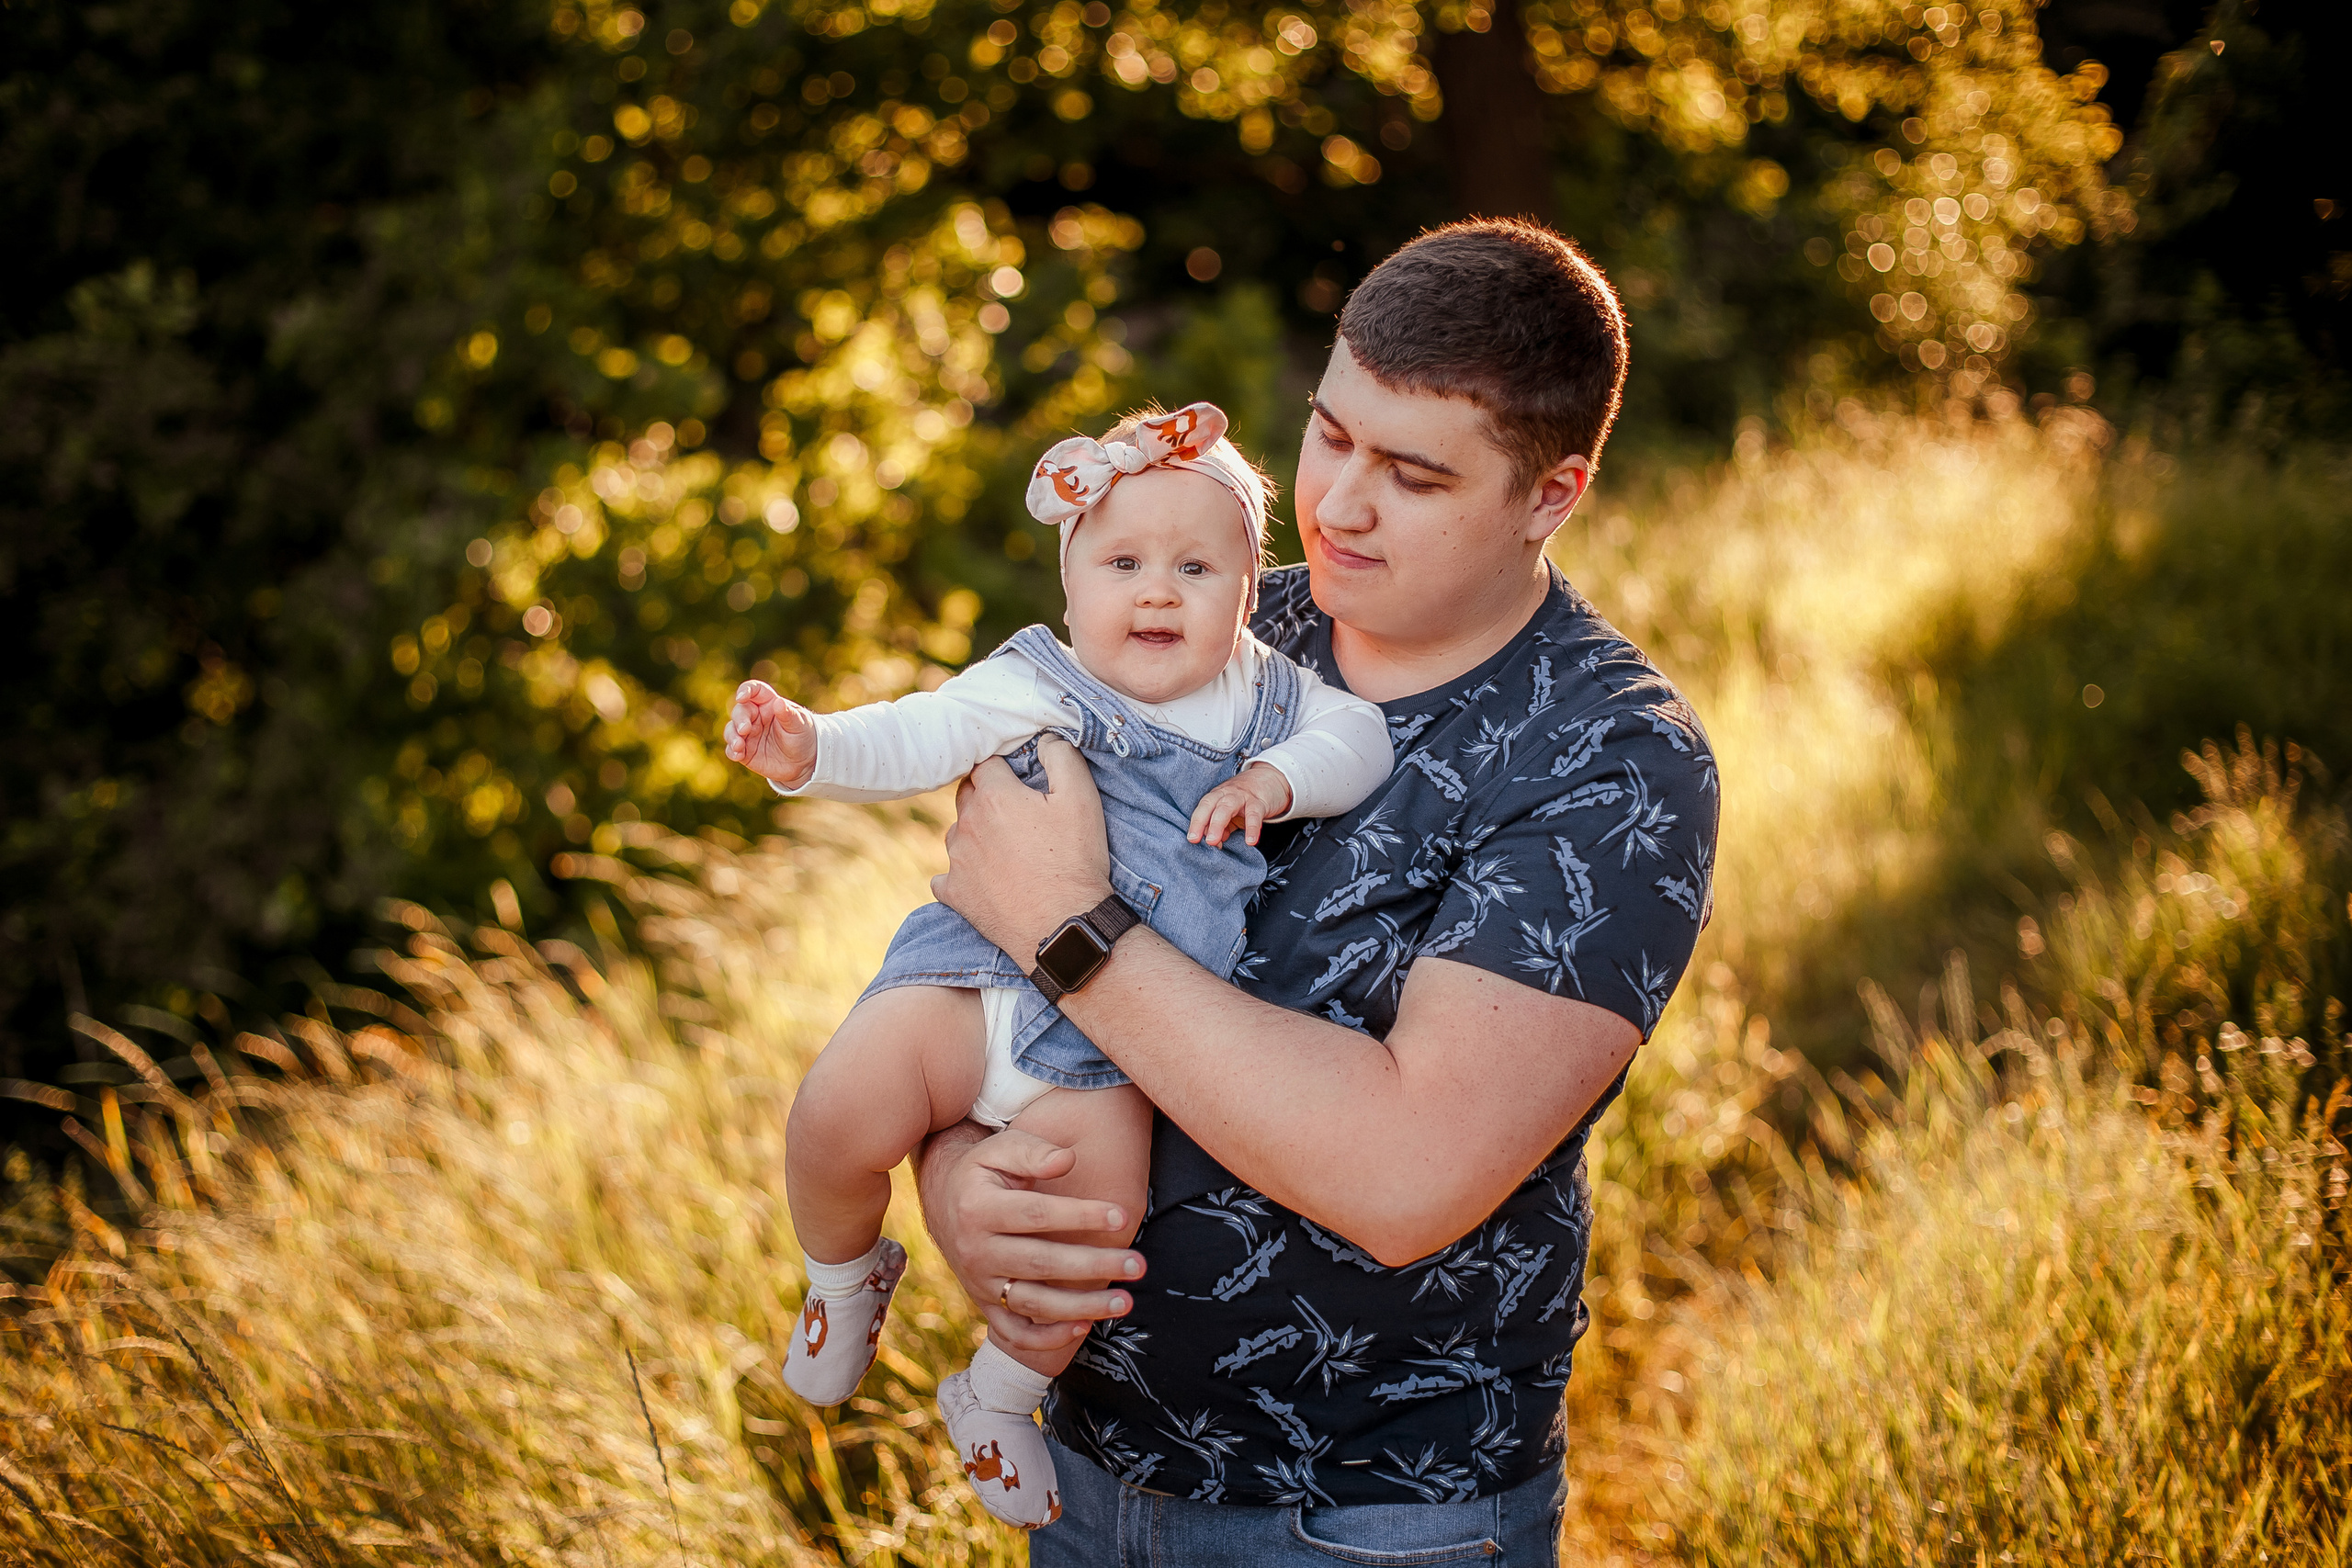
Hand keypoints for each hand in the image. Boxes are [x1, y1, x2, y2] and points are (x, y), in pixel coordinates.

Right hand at [723, 680, 815, 787]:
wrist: (804, 761)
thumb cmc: (802, 736)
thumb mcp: (799, 724)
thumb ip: (788, 714)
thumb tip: (779, 702)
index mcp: (768, 703)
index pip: (754, 690)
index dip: (745, 690)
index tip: (742, 697)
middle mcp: (755, 716)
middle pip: (739, 711)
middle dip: (739, 719)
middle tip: (745, 729)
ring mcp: (748, 734)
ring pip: (731, 730)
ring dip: (732, 736)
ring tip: (739, 746)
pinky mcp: (745, 751)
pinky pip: (732, 749)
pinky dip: (732, 751)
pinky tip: (738, 755)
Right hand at [917, 1123, 1144, 1352]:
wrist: (945, 1203)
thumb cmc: (985, 1171)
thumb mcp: (1000, 1149)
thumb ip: (1033, 1152)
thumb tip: (1067, 1160)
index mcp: (979, 1207)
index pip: (1037, 1214)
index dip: (1081, 1216)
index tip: (1121, 1216)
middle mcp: (976, 1251)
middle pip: (1041, 1263)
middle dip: (1093, 1266)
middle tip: (1137, 1265)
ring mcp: (980, 1283)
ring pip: (1033, 1304)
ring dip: (1081, 1307)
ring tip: (1125, 1302)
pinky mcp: (985, 1305)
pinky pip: (1014, 1333)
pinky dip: (1046, 1338)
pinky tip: (1083, 1327)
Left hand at [933, 735, 1111, 957]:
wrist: (1063, 926)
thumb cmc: (1075, 861)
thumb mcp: (1082, 798)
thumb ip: (1062, 757)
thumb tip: (1046, 740)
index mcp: (994, 797)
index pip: (987, 764)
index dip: (1005, 767)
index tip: (1021, 779)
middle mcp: (967, 825)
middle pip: (966, 794)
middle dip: (986, 795)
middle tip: (1016, 811)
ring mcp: (956, 862)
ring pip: (956, 833)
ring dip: (974, 833)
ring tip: (1005, 848)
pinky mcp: (955, 894)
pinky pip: (946, 876)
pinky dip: (960, 874)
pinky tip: (982, 878)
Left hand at [1188, 761, 1292, 848]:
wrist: (1270, 779)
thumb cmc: (1245, 798)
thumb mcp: (1231, 812)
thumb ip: (1222, 827)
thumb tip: (1214, 843)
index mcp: (1217, 796)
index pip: (1202, 808)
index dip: (1195, 823)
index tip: (1192, 839)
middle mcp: (1226, 794)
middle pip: (1210, 805)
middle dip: (1202, 822)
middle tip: (1201, 840)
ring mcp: (1242, 797)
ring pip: (1227, 807)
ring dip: (1218, 824)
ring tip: (1216, 842)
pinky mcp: (1259, 802)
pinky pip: (1254, 815)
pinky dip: (1252, 829)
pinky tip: (1250, 841)